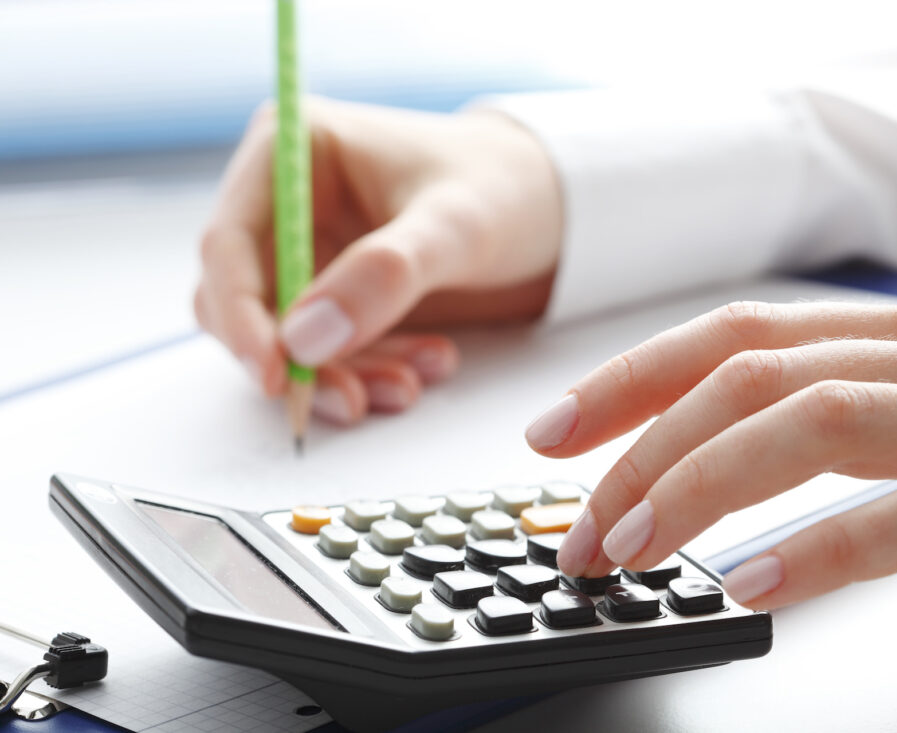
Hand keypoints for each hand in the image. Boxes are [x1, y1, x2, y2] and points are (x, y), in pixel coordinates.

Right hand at [195, 97, 561, 422]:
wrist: (554, 211)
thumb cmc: (506, 188)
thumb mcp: (455, 226)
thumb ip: (384, 275)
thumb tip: (303, 339)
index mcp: (291, 151)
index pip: (228, 243)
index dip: (240, 315)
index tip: (275, 373)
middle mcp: (287, 203)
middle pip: (245, 301)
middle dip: (298, 359)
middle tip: (354, 399)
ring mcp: (311, 253)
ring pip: (287, 339)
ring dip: (340, 374)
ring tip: (410, 385)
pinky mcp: (339, 296)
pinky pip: (328, 353)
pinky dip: (368, 372)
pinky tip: (426, 368)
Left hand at [527, 300, 896, 607]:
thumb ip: (835, 410)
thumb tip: (701, 448)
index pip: (737, 334)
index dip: (633, 377)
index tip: (554, 431)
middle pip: (755, 374)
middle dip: (644, 445)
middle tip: (581, 523)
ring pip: (818, 425)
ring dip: (703, 486)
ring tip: (636, 548)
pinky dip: (819, 549)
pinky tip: (751, 584)